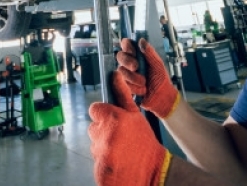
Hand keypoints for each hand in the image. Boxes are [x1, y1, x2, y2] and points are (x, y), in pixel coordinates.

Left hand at [89, 71, 172, 185]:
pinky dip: (104, 160)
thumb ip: (123, 95)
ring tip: (120, 149)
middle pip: (94, 127)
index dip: (103, 113)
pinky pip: (96, 158)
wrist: (153, 170)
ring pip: (95, 143)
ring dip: (104, 145)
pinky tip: (117, 160)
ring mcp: (99, 153)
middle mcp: (102, 135)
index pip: (94, 109)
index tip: (112, 119)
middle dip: (103, 130)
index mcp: (111, 119)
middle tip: (119, 136)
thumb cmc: (144, 141)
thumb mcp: (135, 115)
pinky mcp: (98, 168)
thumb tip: (115, 75)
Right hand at [116, 38, 178, 118]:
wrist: (161, 98)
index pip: (126, 44)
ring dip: (133, 77)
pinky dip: (133, 87)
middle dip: (128, 61)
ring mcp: (126, 74)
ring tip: (144, 83)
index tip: (132, 52)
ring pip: (121, 70)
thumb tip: (141, 40)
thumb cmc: (161, 80)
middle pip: (120, 56)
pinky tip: (141, 90)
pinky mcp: (124, 85)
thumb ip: (150, 53)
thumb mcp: (158, 65)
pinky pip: (122, 83)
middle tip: (136, 67)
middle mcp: (130, 62)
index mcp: (138, 54)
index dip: (127, 46)